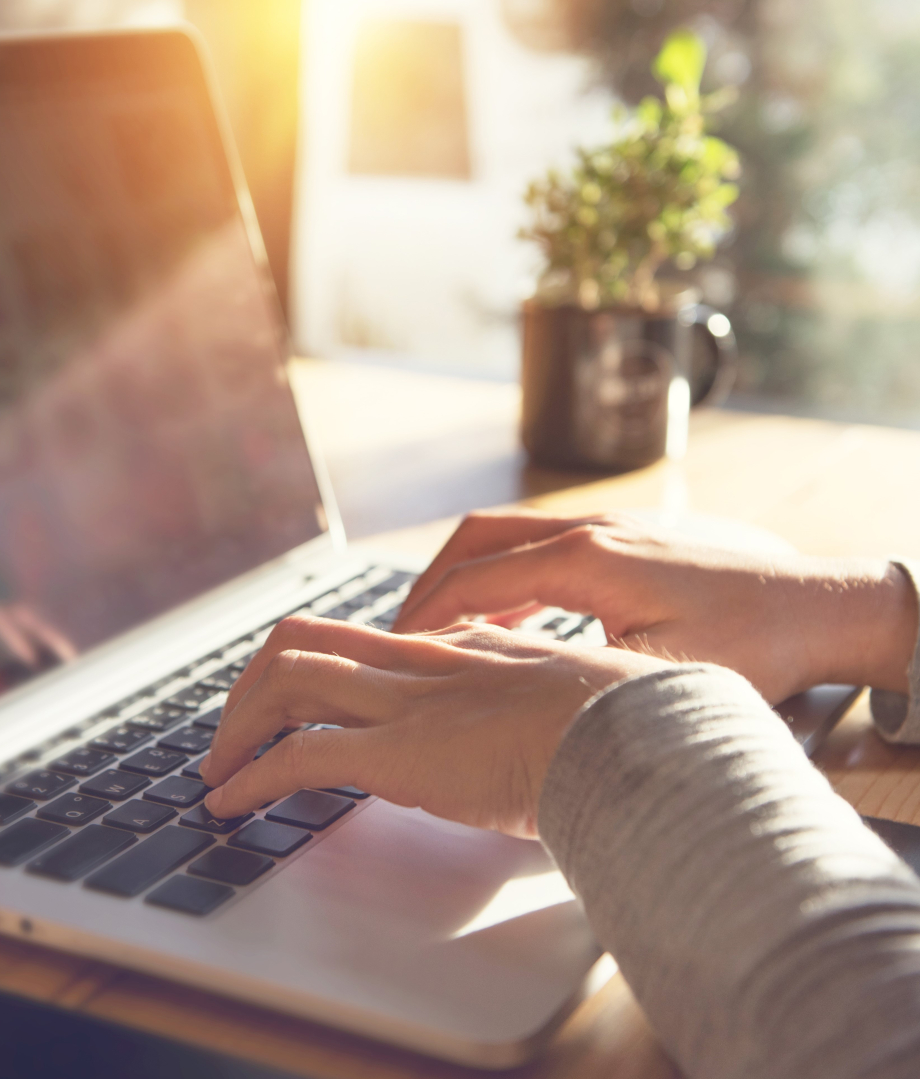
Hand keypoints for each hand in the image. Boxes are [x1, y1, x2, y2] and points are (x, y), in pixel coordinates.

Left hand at [199, 616, 665, 833]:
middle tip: (234, 727)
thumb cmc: (622, 726)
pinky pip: (299, 758)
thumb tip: (526, 725)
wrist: (637, 736)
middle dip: (254, 683)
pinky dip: (252, 778)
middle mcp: (420, 664)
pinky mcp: (397, 753)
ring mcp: (405, 704)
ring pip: (287, 681)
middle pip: (303, 641)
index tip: (297, 701)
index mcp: (459, 650)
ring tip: (217, 769)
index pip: (362, 643)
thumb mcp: (568, 699)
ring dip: (239, 725)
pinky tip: (230, 804)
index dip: (315, 668)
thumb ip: (532, 702)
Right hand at [395, 511, 917, 701]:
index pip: (475, 579)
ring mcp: (608, 526)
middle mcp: (589, 530)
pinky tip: (508, 616)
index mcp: (587, 560)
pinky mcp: (626, 536)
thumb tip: (504, 687)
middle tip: (401, 630)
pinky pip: (541, 546)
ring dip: (467, 576)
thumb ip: (571, 673)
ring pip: (507, 536)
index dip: (425, 615)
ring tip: (441, 626)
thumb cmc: (754, 641)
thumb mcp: (656, 674)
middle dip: (428, 582)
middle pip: (476, 538)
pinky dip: (508, 577)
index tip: (394, 648)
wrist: (820, 603)